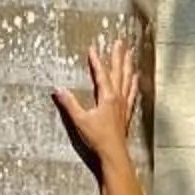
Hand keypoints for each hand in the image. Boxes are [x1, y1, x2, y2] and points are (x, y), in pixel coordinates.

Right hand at [53, 37, 139, 167]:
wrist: (114, 153)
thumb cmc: (98, 138)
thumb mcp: (80, 120)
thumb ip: (70, 104)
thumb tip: (58, 90)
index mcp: (108, 97)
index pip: (101, 74)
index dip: (96, 61)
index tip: (93, 48)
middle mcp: (118, 98)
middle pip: (119, 72)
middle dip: (118, 56)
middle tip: (120, 42)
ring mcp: (124, 104)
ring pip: (128, 80)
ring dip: (128, 65)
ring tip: (130, 54)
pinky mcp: (127, 112)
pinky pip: (132, 92)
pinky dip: (134, 83)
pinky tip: (135, 78)